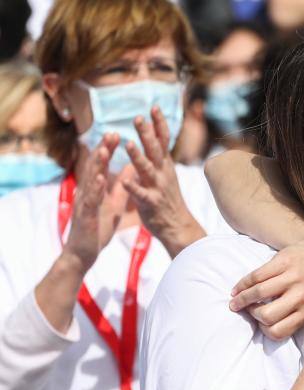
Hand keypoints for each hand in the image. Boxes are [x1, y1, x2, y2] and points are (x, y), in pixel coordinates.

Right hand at [62, 133, 128, 271]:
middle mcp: (87, 193)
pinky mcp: (85, 215)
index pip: (101, 166)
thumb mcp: (113, 204)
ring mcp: (84, 203)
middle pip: (94, 167)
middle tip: (112, 133)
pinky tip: (100, 178)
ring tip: (104, 148)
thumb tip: (129, 169)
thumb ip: (120, 187)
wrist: (83, 252)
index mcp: (95, 190)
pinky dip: (95, 188)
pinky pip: (90, 200)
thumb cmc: (97, 228)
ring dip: (96, 164)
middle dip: (103, 150)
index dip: (108, 150)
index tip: (116, 134)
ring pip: (90, 180)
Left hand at [122, 106, 204, 256]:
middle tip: (138, 118)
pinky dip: (132, 187)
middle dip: (147, 133)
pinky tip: (123, 180)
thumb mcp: (167, 174)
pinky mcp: (150, 203)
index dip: (159, 124)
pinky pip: (140, 194)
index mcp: (165, 166)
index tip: (153, 107)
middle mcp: (163, 173)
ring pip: (146, 170)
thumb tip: (155, 136)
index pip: (164, 140)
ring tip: (128, 144)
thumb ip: (159, 156)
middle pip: (155, 150)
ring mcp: (157, 188)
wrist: (178, 226)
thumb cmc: (168, 200)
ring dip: (137, 157)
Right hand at [229, 234, 303, 339]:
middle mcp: (301, 296)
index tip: (260, 323)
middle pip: (267, 315)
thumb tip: (268, 329)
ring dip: (242, 299)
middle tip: (249, 310)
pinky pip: (256, 276)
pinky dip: (242, 284)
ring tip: (236, 300)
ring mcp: (292, 278)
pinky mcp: (283, 262)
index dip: (264, 330)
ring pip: (259, 293)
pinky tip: (237, 289)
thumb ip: (297, 318)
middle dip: (253, 314)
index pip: (279, 331)